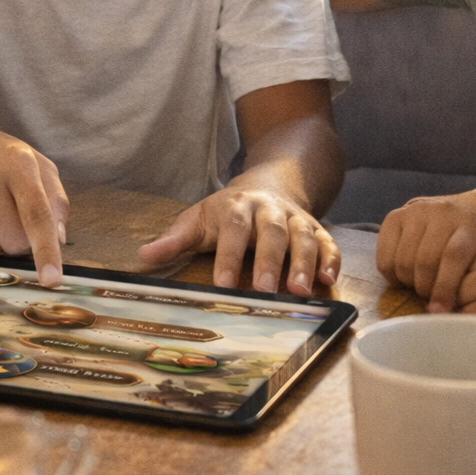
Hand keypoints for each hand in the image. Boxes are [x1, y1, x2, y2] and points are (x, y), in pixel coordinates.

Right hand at [0, 121, 67, 286]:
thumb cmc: (2, 160)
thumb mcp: (38, 167)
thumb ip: (55, 202)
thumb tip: (58, 240)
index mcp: (19, 162)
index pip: (36, 214)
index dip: (46, 250)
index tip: (51, 280)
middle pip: (12, 242)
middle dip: (16, 240)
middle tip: (8, 214)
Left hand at [138, 188, 340, 294]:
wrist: (269, 184)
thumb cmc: (227, 212)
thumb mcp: (198, 219)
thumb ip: (174, 239)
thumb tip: (144, 255)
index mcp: (237, 207)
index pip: (233, 230)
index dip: (229, 257)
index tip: (223, 285)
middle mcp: (269, 210)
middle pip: (272, 232)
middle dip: (270, 261)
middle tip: (266, 289)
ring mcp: (296, 219)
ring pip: (303, 237)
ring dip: (303, 263)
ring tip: (299, 290)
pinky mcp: (316, 229)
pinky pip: (328, 242)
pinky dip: (331, 260)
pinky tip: (329, 280)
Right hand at [376, 194, 475, 311]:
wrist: (455, 211)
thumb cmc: (471, 244)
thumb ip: (474, 279)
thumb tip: (455, 315)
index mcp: (468, 225)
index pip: (453, 256)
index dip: (445, 287)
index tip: (440, 311)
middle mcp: (441, 213)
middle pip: (425, 260)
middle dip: (425, 288)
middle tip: (429, 299)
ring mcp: (415, 212)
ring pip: (403, 260)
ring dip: (408, 282)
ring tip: (418, 286)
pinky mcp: (394, 216)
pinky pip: (384, 256)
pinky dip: (391, 275)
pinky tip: (403, 276)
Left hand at [457, 249, 475, 337]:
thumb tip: (475, 284)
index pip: (461, 268)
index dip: (464, 285)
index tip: (467, 298)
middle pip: (453, 289)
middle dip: (459, 303)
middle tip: (470, 319)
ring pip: (457, 311)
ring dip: (463, 322)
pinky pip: (467, 332)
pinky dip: (471, 338)